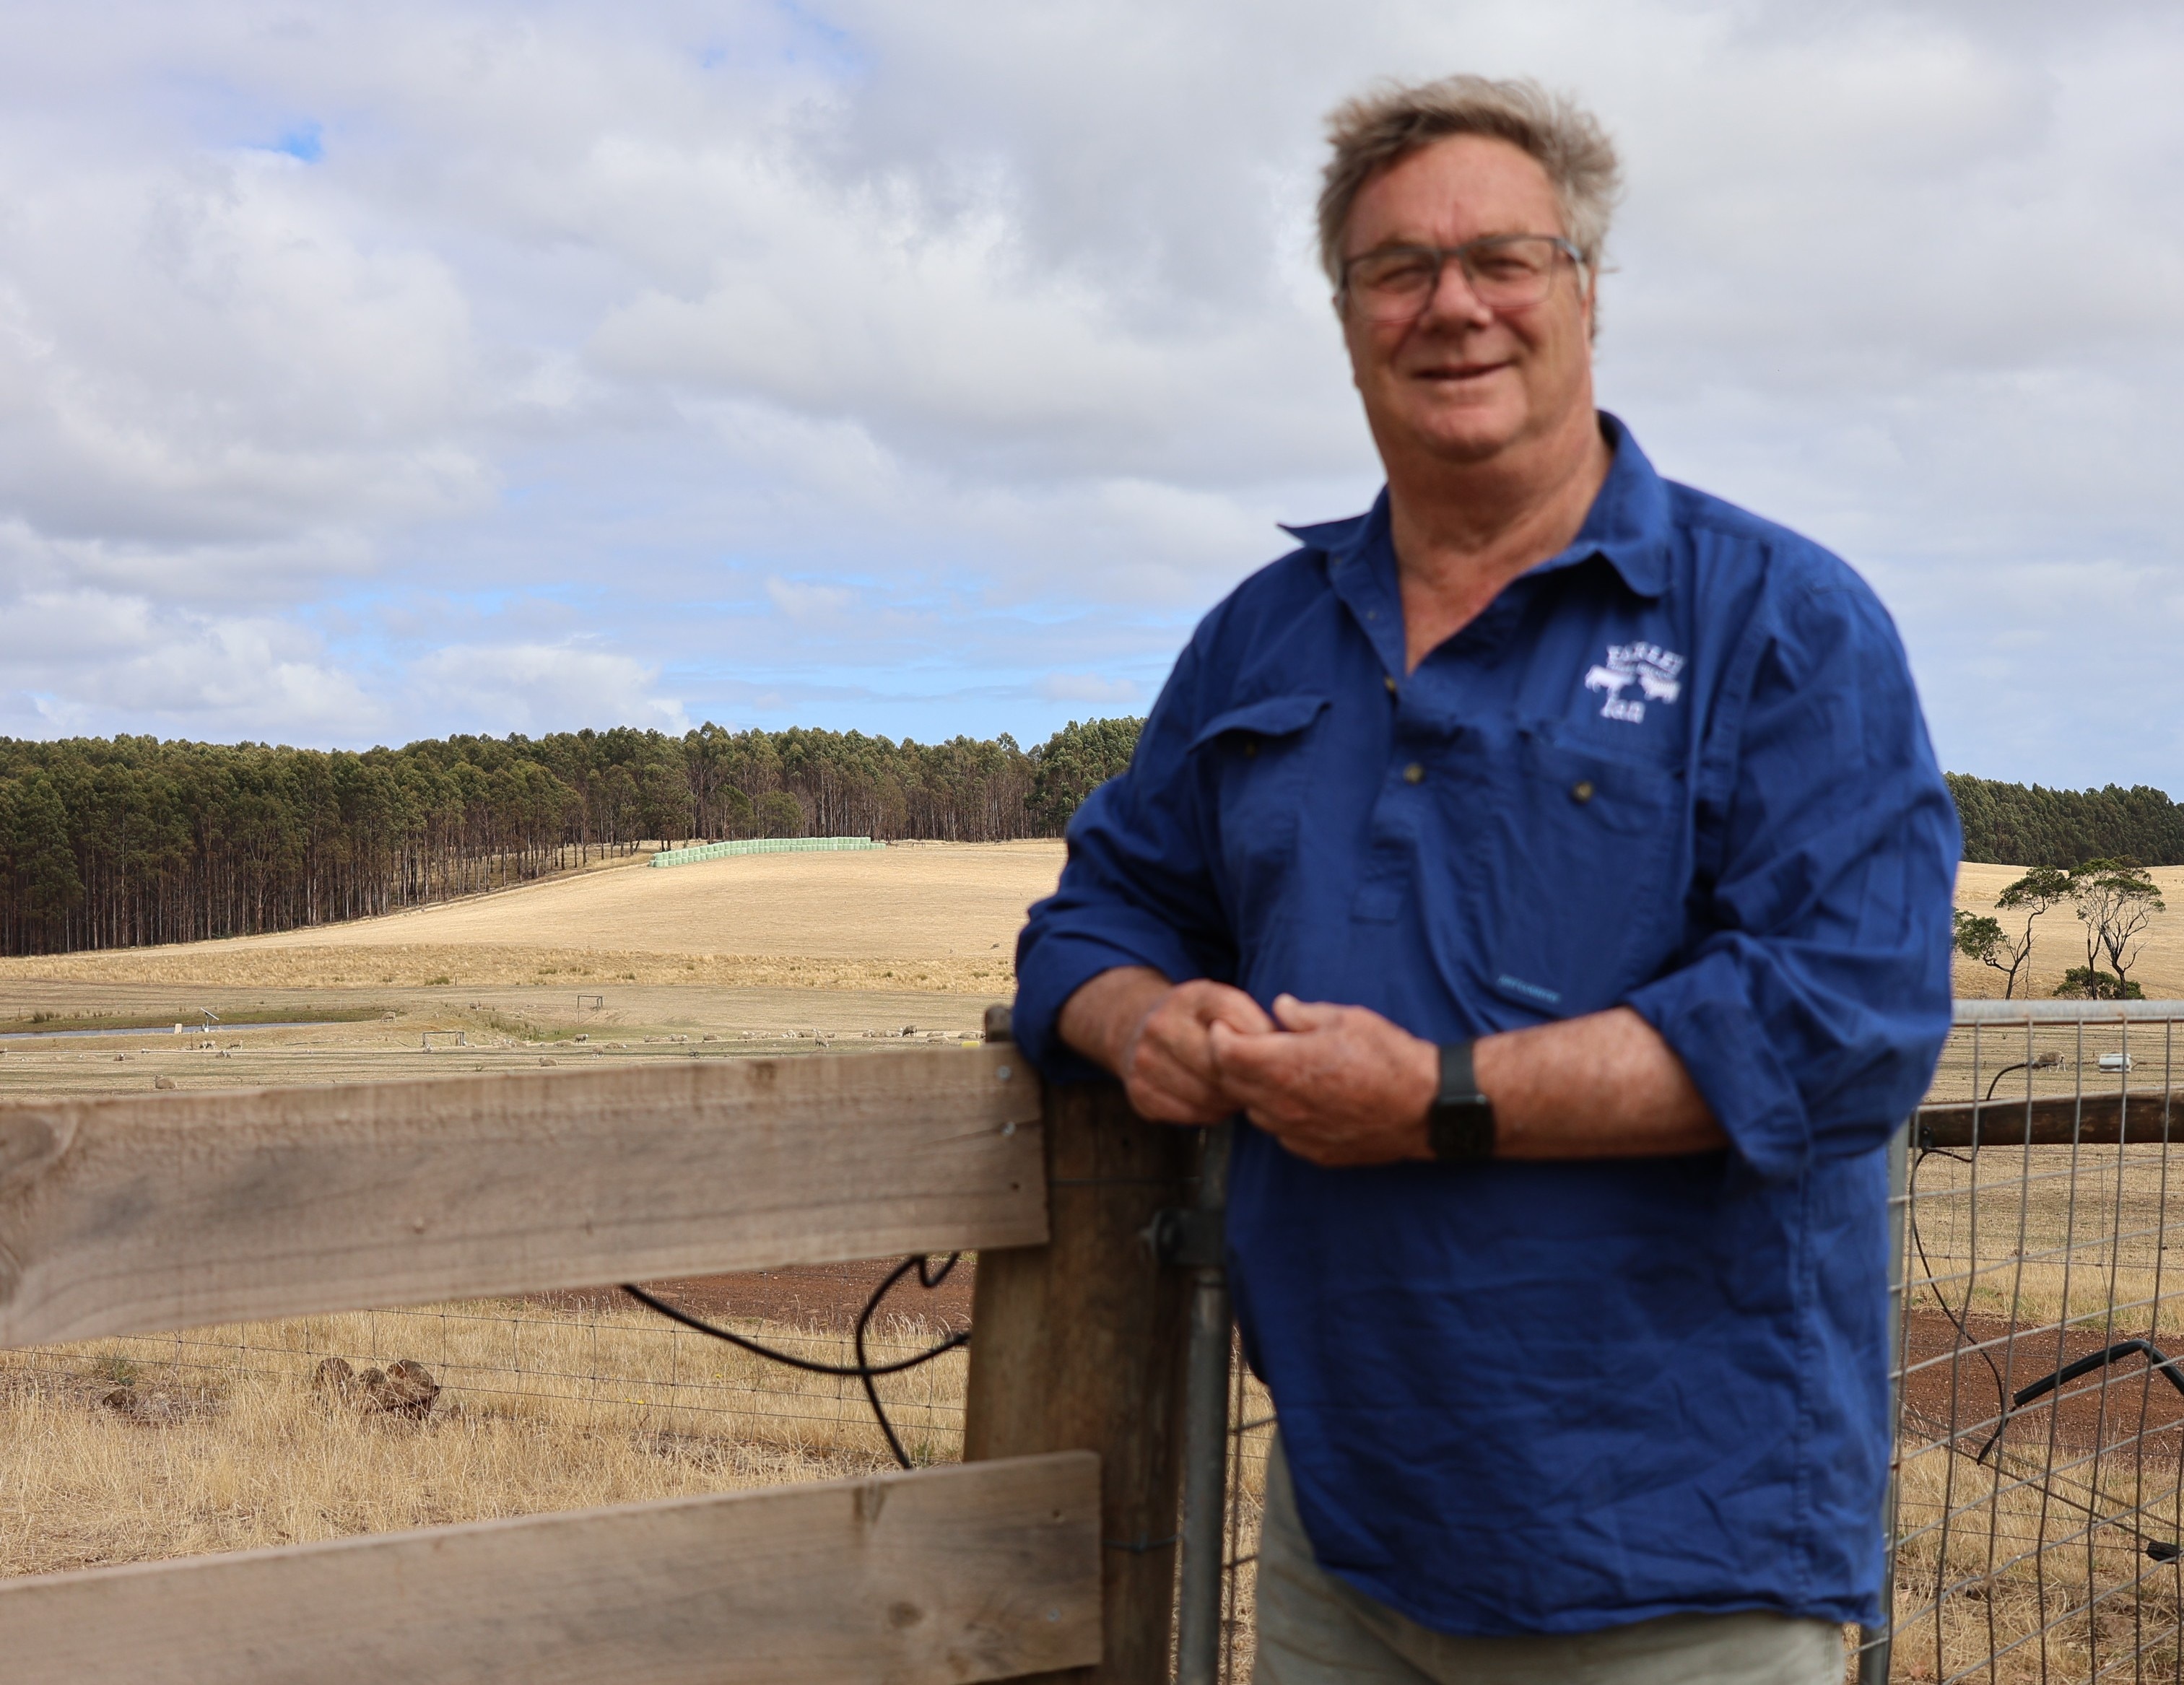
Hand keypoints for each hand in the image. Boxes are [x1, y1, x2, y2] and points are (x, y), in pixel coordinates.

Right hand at [1058, 968, 1275, 1123]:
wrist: (1137, 1030)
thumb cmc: (1198, 1021)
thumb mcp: (1223, 1005)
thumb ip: (1252, 1022)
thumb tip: (1283, 1053)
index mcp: (1191, 996)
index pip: (1234, 1016)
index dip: (1260, 1040)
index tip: (1269, 1051)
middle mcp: (1161, 1024)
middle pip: (1217, 1063)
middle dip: (1244, 1077)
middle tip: (1258, 1083)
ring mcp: (1145, 1059)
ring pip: (1207, 1094)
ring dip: (1230, 1099)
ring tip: (1238, 1091)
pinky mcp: (1140, 1092)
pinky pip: (1190, 1114)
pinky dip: (1210, 1113)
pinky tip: (1216, 1101)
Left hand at [1208, 994, 1438, 1166]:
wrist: (1427, 1107)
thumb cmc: (1391, 1058)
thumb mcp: (1347, 1019)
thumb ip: (1304, 1015)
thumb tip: (1279, 1007)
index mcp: (1286, 1065)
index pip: (1225, 1053)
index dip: (1220, 1036)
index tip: (1227, 1026)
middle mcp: (1284, 1104)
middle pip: (1232, 1084)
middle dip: (1230, 1062)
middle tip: (1245, 1045)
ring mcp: (1297, 1132)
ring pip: (1253, 1111)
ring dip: (1254, 1091)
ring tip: (1275, 1072)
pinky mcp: (1314, 1151)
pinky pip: (1280, 1133)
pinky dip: (1279, 1115)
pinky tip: (1300, 1100)